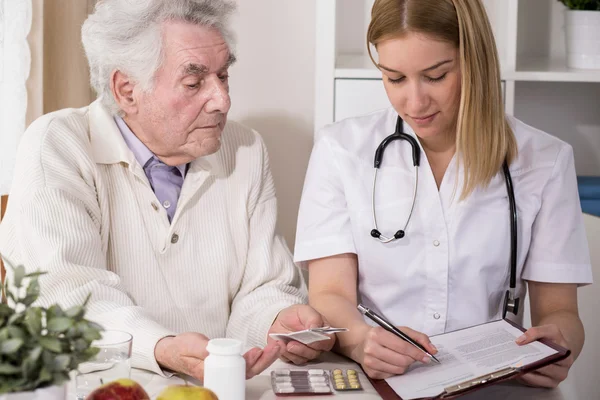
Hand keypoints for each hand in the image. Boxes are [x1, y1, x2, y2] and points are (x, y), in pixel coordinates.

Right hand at [154, 332, 281, 380]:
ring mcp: (228, 368)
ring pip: (251, 367)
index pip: (237, 372)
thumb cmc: (182, 349)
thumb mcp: (191, 346)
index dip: (249, 364)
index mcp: (214, 373)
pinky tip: (268, 348)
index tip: (256, 351)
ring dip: (265, 357)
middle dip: (265, 359)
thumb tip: (214, 352)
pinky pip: (247, 362)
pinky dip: (259, 355)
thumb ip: (203, 350)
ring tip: (276, 345)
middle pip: (249, 371)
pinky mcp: (231, 361)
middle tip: (275, 346)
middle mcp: (224, 373)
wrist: (175, 350)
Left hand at [268, 304, 335, 364]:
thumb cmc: (297, 315)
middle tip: (291, 344)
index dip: (319, 343)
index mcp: (323, 334)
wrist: (282, 319)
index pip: (327, 342)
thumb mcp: (305, 311)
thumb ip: (313, 318)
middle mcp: (316, 346)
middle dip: (302, 350)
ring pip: (302, 359)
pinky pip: (290, 360)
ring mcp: (304, 353)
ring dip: (292, 352)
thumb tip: (315, 328)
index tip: (309, 340)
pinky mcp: (293, 357)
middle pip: (314, 353)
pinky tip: (279, 345)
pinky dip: (284, 353)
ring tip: (284, 343)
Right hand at [356, 325, 437, 378]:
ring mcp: (370, 362)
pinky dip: (396, 369)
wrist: (360, 342)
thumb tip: (433, 350)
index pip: (403, 347)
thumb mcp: (399, 330)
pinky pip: (392, 375)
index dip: (417, 352)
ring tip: (401, 357)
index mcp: (378, 334)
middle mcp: (371, 348)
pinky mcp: (371, 373)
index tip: (426, 356)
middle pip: (402, 360)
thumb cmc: (383, 335)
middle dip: (412, 359)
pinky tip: (391, 362)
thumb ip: (418, 337)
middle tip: (413, 356)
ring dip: (405, 365)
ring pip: (398, 369)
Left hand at [515, 324, 572, 387]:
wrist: (557, 345)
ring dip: (522, 372)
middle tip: (514, 360)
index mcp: (566, 359)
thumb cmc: (554, 339)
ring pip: (535, 379)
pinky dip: (522, 377)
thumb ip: (536, 332)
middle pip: (542, 370)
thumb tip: (520, 340)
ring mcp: (553, 380)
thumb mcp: (550, 330)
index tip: (523, 353)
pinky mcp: (544, 384)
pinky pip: (531, 383)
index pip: (550, 359)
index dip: (536, 357)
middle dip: (527, 364)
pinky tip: (514, 369)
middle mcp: (561, 372)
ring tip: (512, 365)